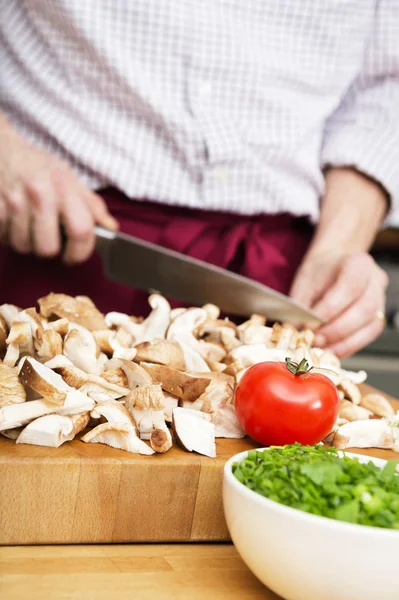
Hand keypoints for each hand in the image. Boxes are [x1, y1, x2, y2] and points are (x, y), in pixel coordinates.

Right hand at [0, 117, 117, 262]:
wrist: (1, 148)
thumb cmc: (37, 165)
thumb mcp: (69, 177)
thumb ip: (91, 204)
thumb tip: (111, 227)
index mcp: (63, 187)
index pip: (80, 230)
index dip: (81, 251)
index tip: (74, 256)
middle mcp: (39, 194)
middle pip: (48, 247)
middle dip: (49, 249)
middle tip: (49, 238)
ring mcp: (14, 201)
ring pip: (23, 246)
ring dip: (27, 242)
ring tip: (29, 226)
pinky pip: (4, 237)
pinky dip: (8, 234)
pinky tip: (14, 221)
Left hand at [289, 251, 387, 357]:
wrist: (334, 267)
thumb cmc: (320, 272)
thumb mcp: (305, 280)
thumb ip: (301, 303)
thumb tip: (295, 329)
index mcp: (358, 264)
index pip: (349, 288)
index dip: (329, 309)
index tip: (310, 324)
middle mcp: (375, 282)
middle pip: (364, 310)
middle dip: (336, 330)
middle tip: (314, 340)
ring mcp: (380, 301)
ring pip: (370, 327)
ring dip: (343, 343)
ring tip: (321, 349)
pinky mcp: (377, 318)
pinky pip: (368, 336)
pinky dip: (349, 347)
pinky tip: (331, 351)